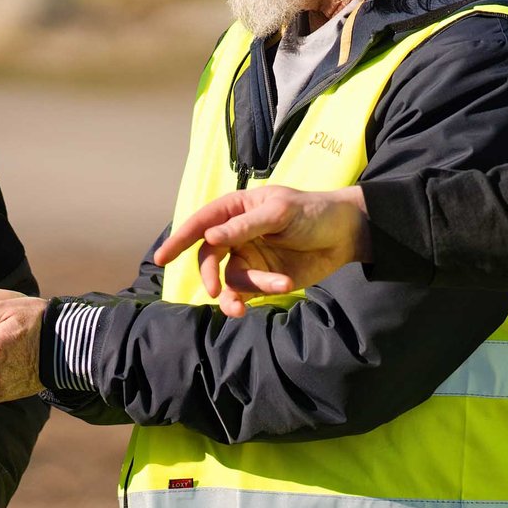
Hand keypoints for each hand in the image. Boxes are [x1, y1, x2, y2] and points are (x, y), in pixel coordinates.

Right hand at [154, 185, 371, 316]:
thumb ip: (245, 226)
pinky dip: (252, 297)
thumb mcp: (280, 212)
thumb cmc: (313, 212)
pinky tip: (272, 293)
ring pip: (229, 279)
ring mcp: (249, 258)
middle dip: (210, 275)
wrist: (346, 235)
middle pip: (209, 257)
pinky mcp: (263, 278)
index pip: (201, 224)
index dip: (179, 240)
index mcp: (236, 210)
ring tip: (263, 294)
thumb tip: (209, 237)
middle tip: (216, 292)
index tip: (161, 258)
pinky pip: (246, 292)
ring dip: (242, 290)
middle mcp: (237, 235)